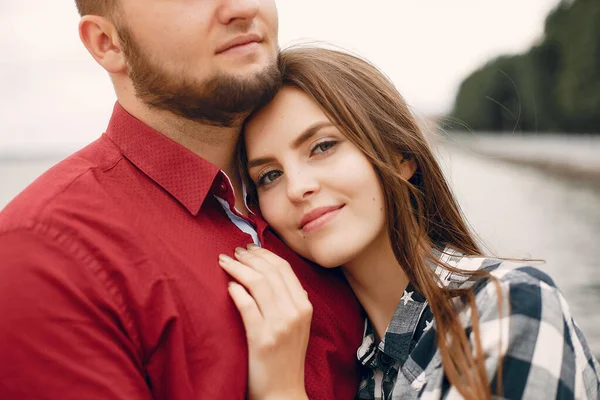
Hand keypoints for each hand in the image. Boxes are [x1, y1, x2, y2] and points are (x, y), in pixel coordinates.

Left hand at [219, 244, 311, 399]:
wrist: (283, 392)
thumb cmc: (285, 356)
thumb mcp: (296, 324)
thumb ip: (288, 299)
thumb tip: (267, 270)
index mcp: (304, 306)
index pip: (284, 269)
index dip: (264, 254)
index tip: (249, 248)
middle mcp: (295, 312)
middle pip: (270, 272)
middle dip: (249, 257)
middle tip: (233, 251)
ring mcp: (280, 325)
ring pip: (258, 284)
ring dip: (238, 268)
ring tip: (224, 262)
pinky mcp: (262, 339)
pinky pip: (246, 306)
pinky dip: (236, 291)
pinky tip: (228, 286)